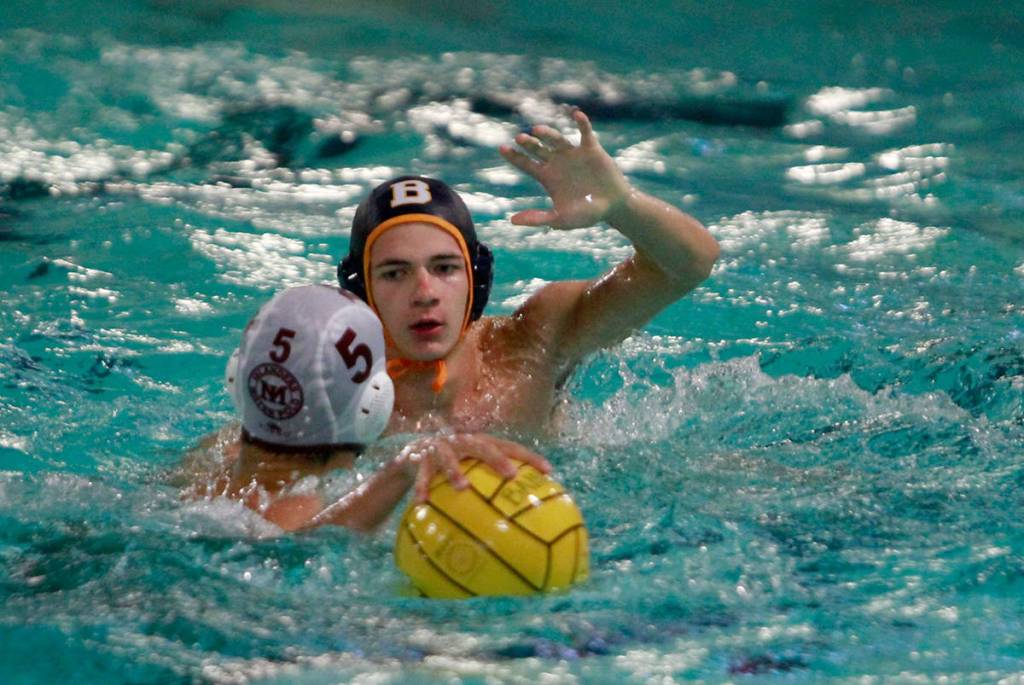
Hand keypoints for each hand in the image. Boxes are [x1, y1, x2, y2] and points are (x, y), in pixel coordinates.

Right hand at [398, 433, 552, 502]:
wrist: (414, 454)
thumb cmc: (453, 466)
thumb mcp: (472, 469)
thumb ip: (493, 484)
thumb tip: (523, 514)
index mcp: (481, 443)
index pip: (510, 447)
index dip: (529, 457)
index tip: (548, 471)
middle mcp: (463, 441)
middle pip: (483, 446)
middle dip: (497, 459)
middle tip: (511, 475)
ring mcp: (441, 447)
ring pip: (448, 457)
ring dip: (455, 471)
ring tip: (462, 488)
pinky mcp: (420, 457)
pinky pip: (422, 474)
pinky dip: (422, 486)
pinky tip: (423, 502)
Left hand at [500, 109, 631, 229]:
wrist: (612, 207)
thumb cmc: (586, 214)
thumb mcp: (560, 219)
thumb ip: (537, 218)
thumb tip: (512, 220)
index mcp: (547, 176)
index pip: (526, 163)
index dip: (514, 156)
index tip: (501, 148)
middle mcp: (557, 162)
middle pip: (538, 149)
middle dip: (529, 143)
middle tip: (520, 138)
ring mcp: (573, 154)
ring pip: (557, 139)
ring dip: (548, 134)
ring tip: (537, 130)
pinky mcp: (591, 149)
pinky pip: (585, 133)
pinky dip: (582, 123)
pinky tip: (577, 115)